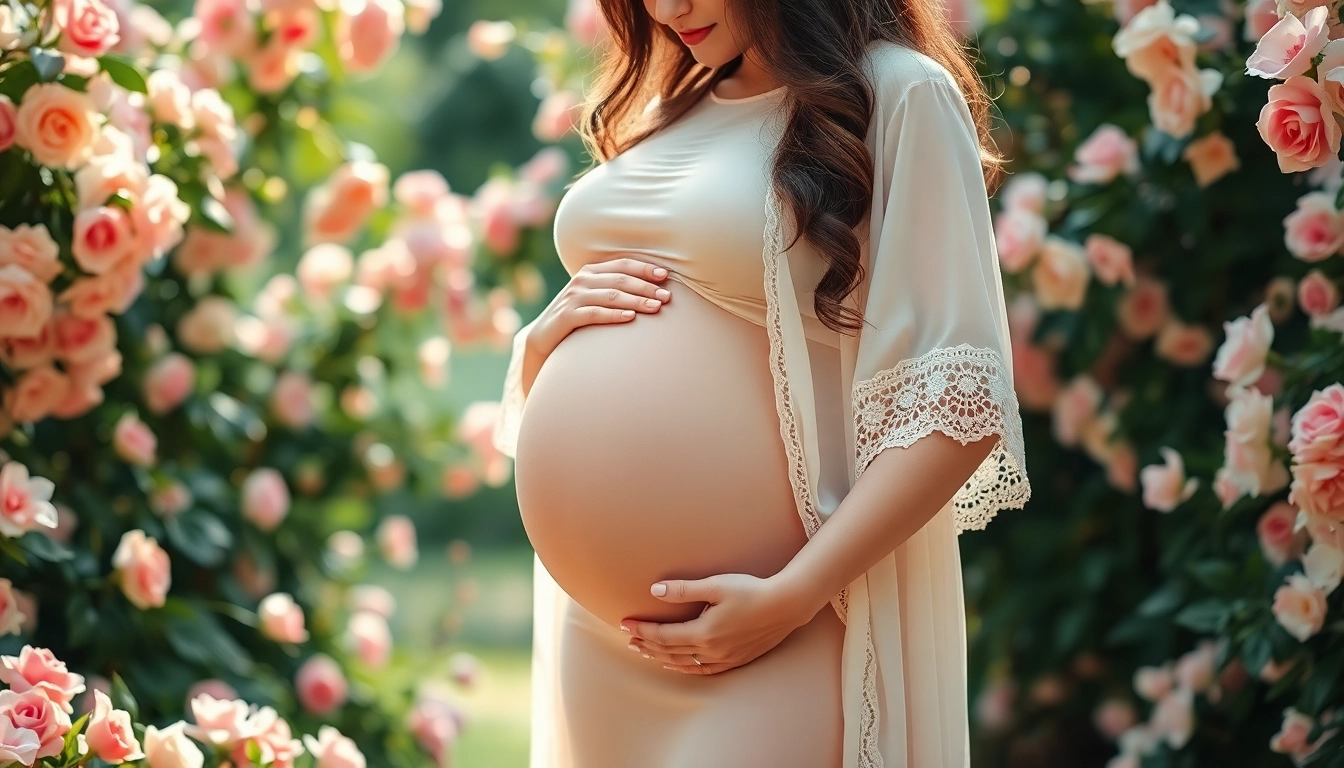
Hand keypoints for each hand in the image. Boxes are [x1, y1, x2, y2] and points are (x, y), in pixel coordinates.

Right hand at [528, 257, 671, 357]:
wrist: (544, 336)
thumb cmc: (577, 316)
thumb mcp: (594, 297)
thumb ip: (614, 288)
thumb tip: (652, 289)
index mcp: (591, 271)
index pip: (622, 265)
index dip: (644, 268)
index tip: (665, 276)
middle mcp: (582, 280)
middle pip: (620, 279)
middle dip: (646, 287)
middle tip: (666, 296)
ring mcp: (573, 297)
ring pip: (611, 295)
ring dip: (636, 301)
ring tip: (655, 307)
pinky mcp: (567, 316)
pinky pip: (594, 314)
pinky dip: (614, 315)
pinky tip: (630, 318)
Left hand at [619, 573, 817, 675]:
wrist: (786, 605)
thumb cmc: (752, 590)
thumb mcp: (716, 585)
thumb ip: (684, 589)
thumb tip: (655, 590)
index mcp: (704, 632)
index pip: (663, 635)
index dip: (642, 630)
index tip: (625, 624)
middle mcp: (711, 650)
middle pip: (670, 651)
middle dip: (647, 644)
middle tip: (628, 638)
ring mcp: (724, 658)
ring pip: (684, 662)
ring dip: (661, 657)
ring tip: (644, 651)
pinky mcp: (735, 660)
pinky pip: (703, 670)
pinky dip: (685, 668)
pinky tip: (675, 665)